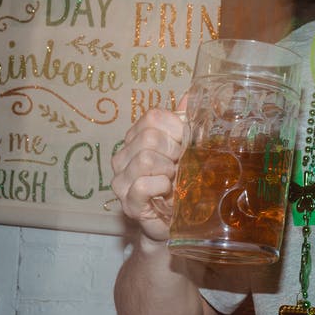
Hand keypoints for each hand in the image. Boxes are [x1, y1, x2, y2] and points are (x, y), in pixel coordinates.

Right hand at [110, 105, 187, 242]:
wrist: (178, 219)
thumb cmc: (181, 181)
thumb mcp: (187, 148)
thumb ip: (186, 121)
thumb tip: (193, 94)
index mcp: (136, 138)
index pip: (153, 117)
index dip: (177, 129)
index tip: (185, 145)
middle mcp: (123, 157)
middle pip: (149, 137)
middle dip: (174, 151)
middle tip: (180, 165)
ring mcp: (121, 181)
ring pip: (145, 159)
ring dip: (169, 170)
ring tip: (174, 179)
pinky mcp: (128, 203)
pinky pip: (142, 184)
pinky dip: (161, 186)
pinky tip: (166, 191)